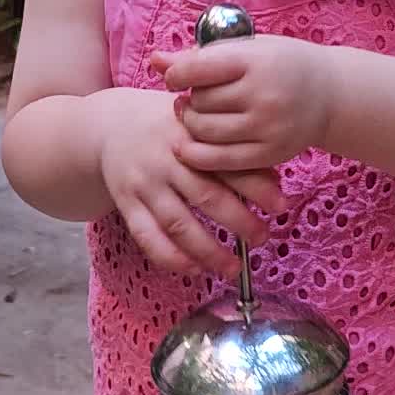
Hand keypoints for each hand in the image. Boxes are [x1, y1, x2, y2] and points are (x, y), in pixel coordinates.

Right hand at [95, 87, 285, 278]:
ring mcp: (145, 183)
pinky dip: (170, 257)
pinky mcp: (127, 202)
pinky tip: (192, 269)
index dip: (258, 187)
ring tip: (232, 268)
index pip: (229, 165)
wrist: (113, 125)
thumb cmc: (172, 129)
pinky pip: (147, 236)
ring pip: (178, 223)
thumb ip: (233, 152)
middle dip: (239, 222)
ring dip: (208, 250)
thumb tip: (274, 183)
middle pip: (207, 196)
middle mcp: (168, 160)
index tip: (281, 205)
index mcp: (192, 136)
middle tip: (262, 238)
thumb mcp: (201, 128)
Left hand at [154, 34, 330, 172]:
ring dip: (192, 125)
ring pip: (206, 132)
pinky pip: (220, 161)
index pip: (198, 69)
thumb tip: (156, 60)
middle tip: (194, 98)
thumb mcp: (247, 49)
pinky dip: (197, 155)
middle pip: (201, 102)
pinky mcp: (270, 153)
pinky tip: (188, 145)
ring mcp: (268, 126)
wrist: (329, 94)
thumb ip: (200, 56)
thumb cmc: (281, 64)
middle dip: (190, 100)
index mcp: (256, 60)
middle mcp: (263, 94)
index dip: (176, 74)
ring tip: (197, 116)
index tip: (176, 77)